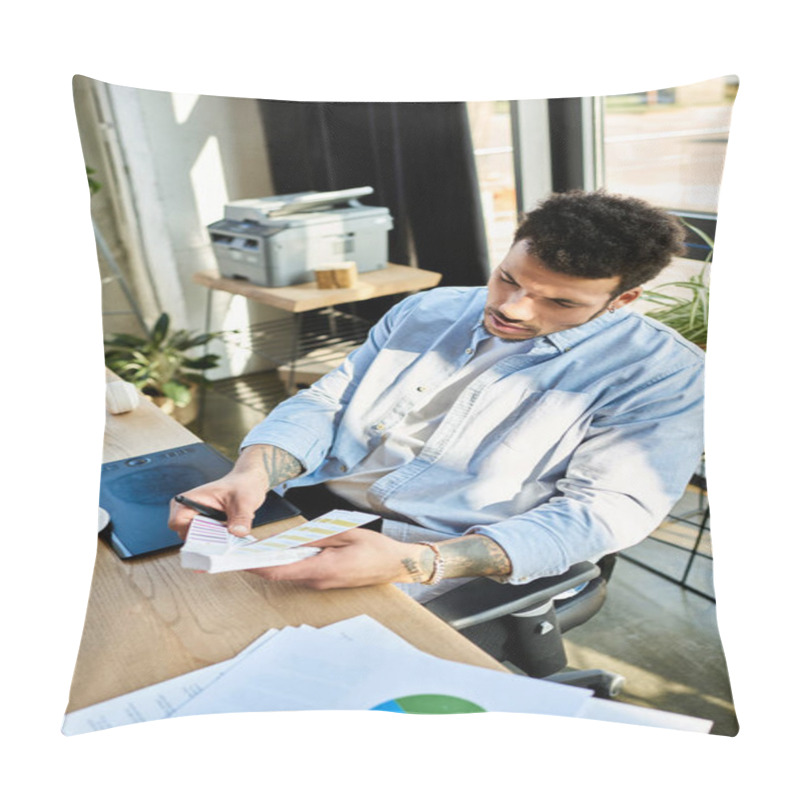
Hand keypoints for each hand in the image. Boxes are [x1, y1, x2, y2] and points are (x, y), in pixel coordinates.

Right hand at [168, 470, 269, 539]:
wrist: (246, 484)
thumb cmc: (241, 486)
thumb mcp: (244, 502)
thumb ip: (241, 518)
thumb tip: (238, 532)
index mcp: (189, 499)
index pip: (177, 523)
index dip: (192, 533)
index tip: (212, 535)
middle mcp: (188, 509)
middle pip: (186, 535)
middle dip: (205, 538)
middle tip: (224, 534)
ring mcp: (195, 518)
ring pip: (196, 539)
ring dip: (213, 538)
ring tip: (228, 529)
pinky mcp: (204, 524)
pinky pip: (205, 538)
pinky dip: (217, 538)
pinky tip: (228, 531)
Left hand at [248, 528, 433, 589]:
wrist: (396, 565)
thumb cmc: (375, 548)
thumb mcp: (344, 534)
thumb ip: (315, 536)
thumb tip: (288, 538)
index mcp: (321, 569)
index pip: (279, 570)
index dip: (256, 566)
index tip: (240, 559)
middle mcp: (318, 581)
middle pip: (281, 573)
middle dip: (261, 561)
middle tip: (243, 548)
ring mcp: (322, 584)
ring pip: (291, 571)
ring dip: (276, 560)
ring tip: (260, 545)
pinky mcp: (326, 581)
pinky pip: (302, 571)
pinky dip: (290, 561)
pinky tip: (285, 548)